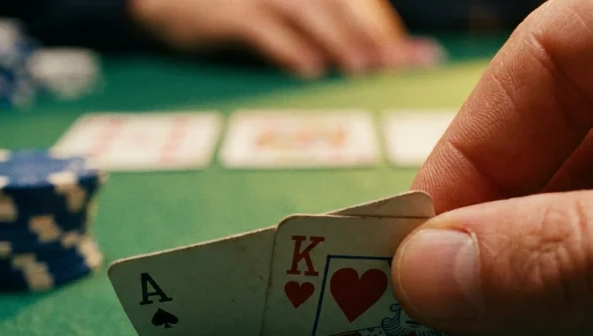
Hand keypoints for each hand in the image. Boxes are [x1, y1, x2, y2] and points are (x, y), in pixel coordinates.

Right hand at [130, 0, 437, 77]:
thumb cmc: (239, 9)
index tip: (422, 60)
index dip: (390, 36)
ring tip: (361, 71)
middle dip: (374, 40)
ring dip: (340, 42)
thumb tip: (379, 60)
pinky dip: (288, 48)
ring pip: (311, 13)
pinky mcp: (230, 13)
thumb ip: (328, 32)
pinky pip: (264, 28)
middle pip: (342, 7)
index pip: (359, 8)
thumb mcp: (286, 12)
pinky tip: (309, 70)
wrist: (170, 0)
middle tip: (397, 71)